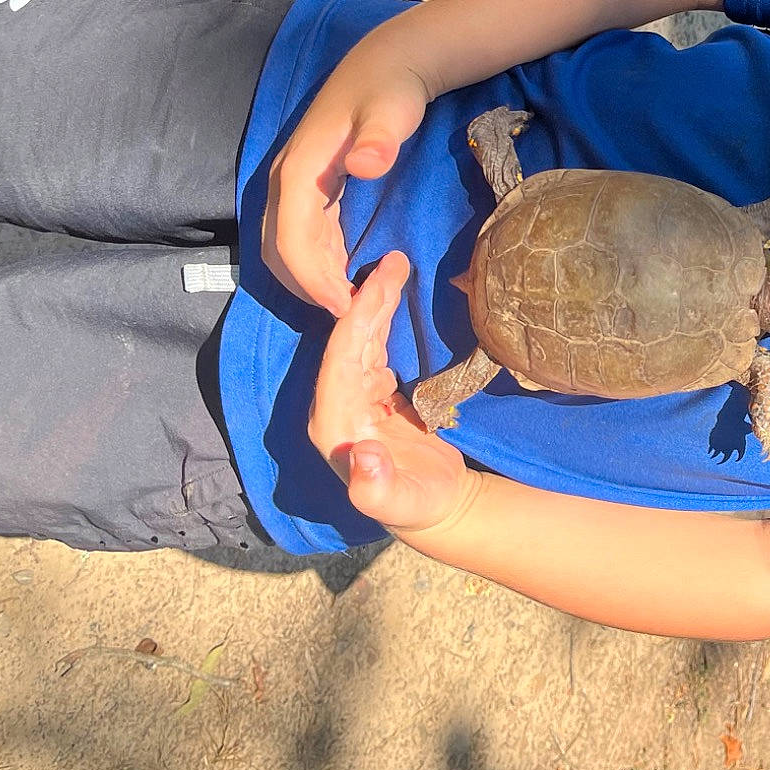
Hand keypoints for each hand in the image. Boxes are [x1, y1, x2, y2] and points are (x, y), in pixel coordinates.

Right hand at [263, 38, 430, 314]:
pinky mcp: (307, 188)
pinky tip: (345, 276)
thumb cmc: (391, 89)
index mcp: (298, 171)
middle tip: (350, 313)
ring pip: (285, 247)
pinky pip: (300, 236)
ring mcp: (293, 185)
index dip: (313, 280)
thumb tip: (366, 165)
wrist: (387, 64)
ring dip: (309, 279)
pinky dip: (316, 262)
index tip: (344, 307)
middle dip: (307, 287)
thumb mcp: (392, 111)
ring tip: (349, 302)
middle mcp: (286, 181)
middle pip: (279, 251)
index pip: (291, 241)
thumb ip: (380, 139)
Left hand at [307, 252, 474, 533]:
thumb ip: (375, 488)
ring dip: (375, 305)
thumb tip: (360, 456)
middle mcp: (335, 407)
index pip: (342, 359)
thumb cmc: (420, 505)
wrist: (435, 509)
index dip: (360, 318)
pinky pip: (371, 348)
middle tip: (395, 260)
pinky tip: (393, 298)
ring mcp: (351, 400)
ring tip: (396, 268)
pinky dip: (382, 320)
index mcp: (336, 425)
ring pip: (358, 341)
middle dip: (368, 300)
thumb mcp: (402, 502)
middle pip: (348, 343)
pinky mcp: (370, 396)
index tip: (384, 281)